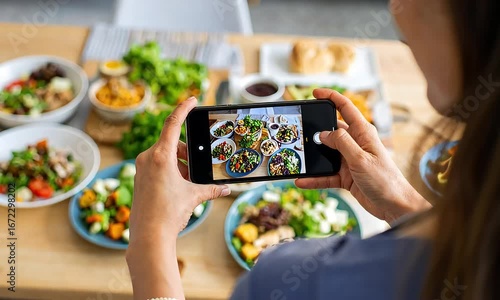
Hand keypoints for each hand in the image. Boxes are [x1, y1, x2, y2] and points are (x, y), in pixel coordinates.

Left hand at [129, 97, 230, 243]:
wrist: (148, 236)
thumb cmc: (169, 213)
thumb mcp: (194, 197)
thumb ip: (211, 189)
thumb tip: (226, 189)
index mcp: (161, 156)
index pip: (173, 123)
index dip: (183, 108)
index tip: (192, 99)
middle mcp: (148, 158)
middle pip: (170, 142)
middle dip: (186, 151)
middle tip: (197, 165)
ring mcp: (141, 168)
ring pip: (164, 155)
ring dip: (179, 162)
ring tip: (188, 181)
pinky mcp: (139, 178)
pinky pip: (156, 165)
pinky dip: (170, 170)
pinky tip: (178, 186)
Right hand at [295, 89, 429, 221]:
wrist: (394, 206)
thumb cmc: (385, 180)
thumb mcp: (361, 159)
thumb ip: (342, 143)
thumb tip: (323, 133)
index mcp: (363, 133)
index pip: (345, 108)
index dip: (330, 97)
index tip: (315, 93)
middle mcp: (355, 143)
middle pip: (331, 131)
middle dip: (315, 130)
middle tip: (298, 130)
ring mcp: (349, 160)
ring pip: (326, 154)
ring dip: (313, 157)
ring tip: (297, 157)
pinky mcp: (346, 176)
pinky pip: (326, 174)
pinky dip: (315, 178)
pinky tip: (302, 181)